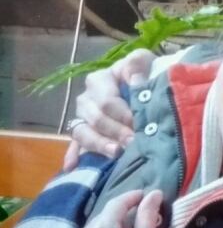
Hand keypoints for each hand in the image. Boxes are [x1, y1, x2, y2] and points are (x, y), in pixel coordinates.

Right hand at [64, 49, 155, 170]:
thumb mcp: (142, 60)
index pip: (107, 102)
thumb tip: (135, 82)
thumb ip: (137, 66)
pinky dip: (73, 156)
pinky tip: (72, 167)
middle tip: (133, 142)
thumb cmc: (143, 71)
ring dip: (99, 144)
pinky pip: (75, 145)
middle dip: (116, 132)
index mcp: (99, 80)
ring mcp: (83, 117)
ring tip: (116, 153)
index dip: (123, 115)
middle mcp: (87, 99)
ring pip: (83, 133)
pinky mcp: (85, 132)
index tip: (139, 124)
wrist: (146, 81)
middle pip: (96, 119)